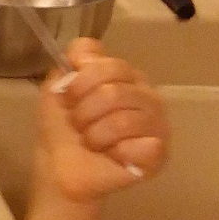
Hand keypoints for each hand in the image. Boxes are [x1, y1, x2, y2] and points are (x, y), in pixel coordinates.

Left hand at [35, 39, 167, 202]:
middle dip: (84, 112)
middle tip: (79, 125)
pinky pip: (139, 146)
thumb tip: (85, 53)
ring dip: (95, 135)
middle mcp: (149, 96)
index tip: (68, 98)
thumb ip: (73, 61)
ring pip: (123, 121)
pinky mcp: (160, 154)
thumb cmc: (63, 126)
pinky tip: (113, 156)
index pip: (111, 65)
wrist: (59, 166)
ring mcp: (158, 125)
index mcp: (127, 77)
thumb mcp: (58, 85)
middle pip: (115, 93)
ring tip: (92, 142)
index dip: (81, 84)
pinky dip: (115, 152)